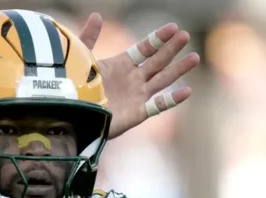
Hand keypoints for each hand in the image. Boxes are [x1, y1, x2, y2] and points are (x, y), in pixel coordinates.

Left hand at [78, 14, 200, 138]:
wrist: (71, 115)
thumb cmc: (74, 89)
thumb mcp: (82, 59)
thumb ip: (90, 38)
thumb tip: (96, 15)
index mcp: (121, 65)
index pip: (145, 49)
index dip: (158, 38)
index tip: (172, 27)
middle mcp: (132, 79)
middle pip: (157, 62)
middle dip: (171, 49)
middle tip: (185, 35)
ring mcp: (137, 96)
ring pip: (162, 80)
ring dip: (178, 69)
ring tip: (194, 57)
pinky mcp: (136, 113)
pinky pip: (158, 106)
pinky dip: (172, 100)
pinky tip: (187, 91)